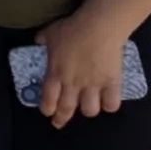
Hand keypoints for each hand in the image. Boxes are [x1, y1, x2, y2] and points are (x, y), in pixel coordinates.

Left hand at [35, 10, 130, 127]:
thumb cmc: (72, 28)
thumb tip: (39, 40)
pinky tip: (107, 101)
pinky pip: (111, 104)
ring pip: (89, 110)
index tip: (47, 112)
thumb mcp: (51, 32)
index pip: (48, 99)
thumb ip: (43, 39)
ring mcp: (93, 85)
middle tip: (59, 122)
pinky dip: (109, 105)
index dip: (47, 109)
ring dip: (87, 110)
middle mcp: (73, 84)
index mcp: (56, 73)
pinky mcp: (111, 83)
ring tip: (87, 106)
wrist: (98, 26)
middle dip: (61, 118)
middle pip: (66, 109)